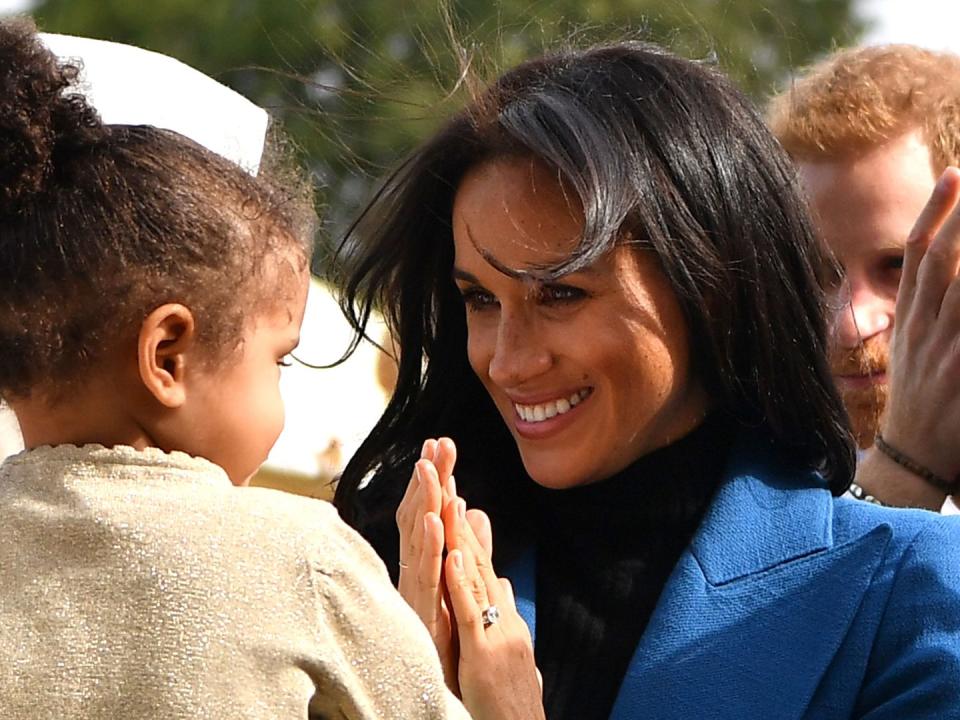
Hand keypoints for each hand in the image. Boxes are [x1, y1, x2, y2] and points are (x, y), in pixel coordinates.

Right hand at [396, 438, 458, 689]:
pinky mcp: (422, 614)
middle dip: (429, 478)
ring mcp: (418, 592)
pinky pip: (425, 575)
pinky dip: (428, 546)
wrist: (449, 689)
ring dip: (424, 502)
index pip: (432, 512)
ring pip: (418, 540)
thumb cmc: (451, 637)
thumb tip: (477, 511)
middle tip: (436, 442)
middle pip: (422, 516)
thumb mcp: (464, 581)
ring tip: (428, 469)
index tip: (441, 444)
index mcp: (430, 563)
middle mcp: (418, 573)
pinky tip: (434, 520)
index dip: (436, 479)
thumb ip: (470, 547)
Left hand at [443, 495, 544, 719]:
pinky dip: (458, 582)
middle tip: (448, 475)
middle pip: (476, 559)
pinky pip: (469, 612)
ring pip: (473, 576)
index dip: (463, 527)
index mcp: (502, 616)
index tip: (452, 491)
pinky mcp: (483, 653)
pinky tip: (449, 555)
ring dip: (458, 535)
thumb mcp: (507, 646)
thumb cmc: (511, 699)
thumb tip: (503, 579)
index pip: (479, 564)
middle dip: (458, 516)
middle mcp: (502, 617)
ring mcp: (495, 632)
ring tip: (446, 497)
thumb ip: (503, 611)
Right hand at [881, 167, 959, 487]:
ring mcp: (943, 353)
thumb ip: (924, 312)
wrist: (910, 457)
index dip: (934, 212)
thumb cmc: (915, 402)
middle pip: (940, 261)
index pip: (916, 254)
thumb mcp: (909, 351)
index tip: (955, 174)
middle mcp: (922, 329)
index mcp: (908, 320)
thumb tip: (938, 273)